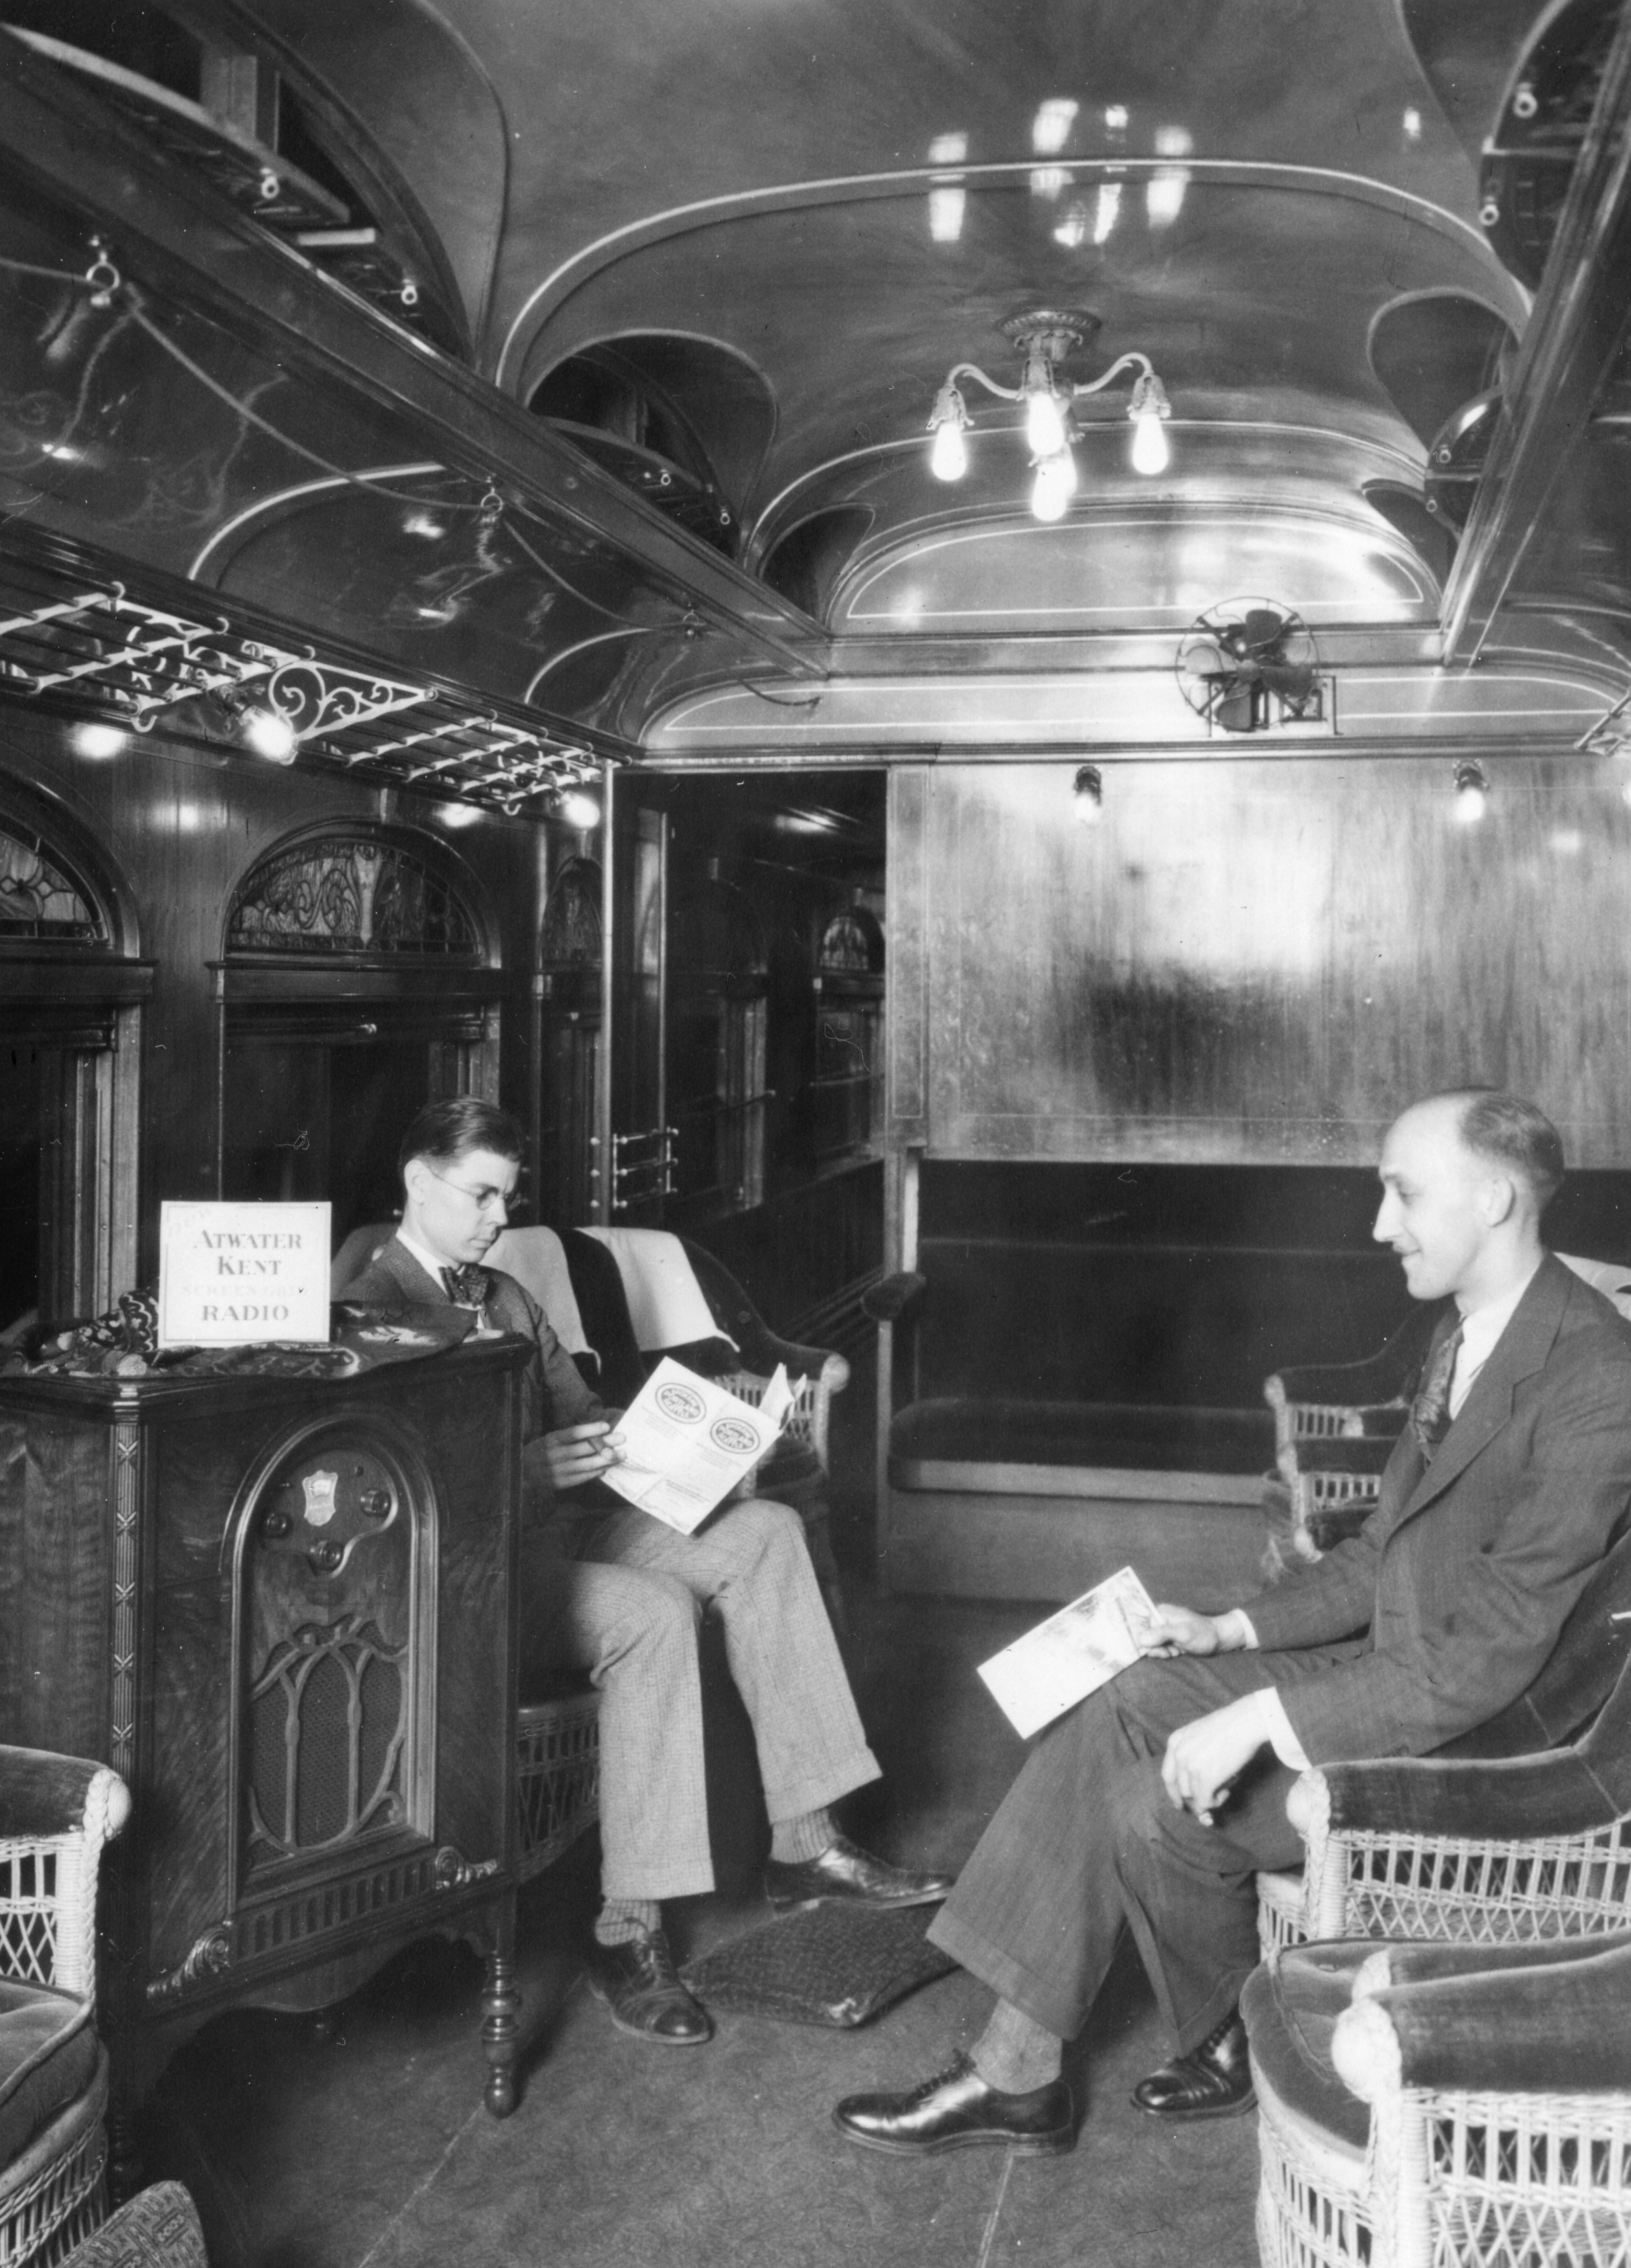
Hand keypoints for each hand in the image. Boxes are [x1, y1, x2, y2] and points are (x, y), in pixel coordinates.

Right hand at [543, 1421, 625, 1490]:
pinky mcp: (562, 1482)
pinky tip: (607, 1467)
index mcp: (552, 1440)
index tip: (606, 1426)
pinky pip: (583, 1477)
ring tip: (621, 1455)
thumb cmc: (538, 1453)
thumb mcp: (548, 1440)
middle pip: (585, 1448)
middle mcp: (556, 1454)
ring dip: (607, 1459)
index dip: (591, 1429)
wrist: (520, 1474)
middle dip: (606, 1443)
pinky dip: (596, 1472)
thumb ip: (567, 1437)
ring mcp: (560, 1470)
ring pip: (588, 1464)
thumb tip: (595, 1434)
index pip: (574, 1433)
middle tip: (623, 1438)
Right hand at [1140, 1604, 1227, 1656]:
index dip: (1149, 1642)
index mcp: (1160, 1612)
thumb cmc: (1203, 1635)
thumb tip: (1141, 1639)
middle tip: (1172, 1651)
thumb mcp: (1183, 1634)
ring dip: (1164, 1651)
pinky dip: (1168, 1652)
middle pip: (1146, 1638)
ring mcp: (1164, 1628)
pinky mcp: (1169, 1636)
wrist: (1219, 1639)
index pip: (1141, 1629)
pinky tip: (1178, 1651)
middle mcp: (1160, 1618)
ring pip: (1153, 1645)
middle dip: (1158, 1648)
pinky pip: (1160, 1647)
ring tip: (1177, 1650)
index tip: (1163, 1649)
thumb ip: (1162, 1634)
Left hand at [1161, 1695, 1271, 1822]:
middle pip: (1181, 1789)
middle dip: (1195, 1798)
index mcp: (1175, 1742)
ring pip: (1194, 1797)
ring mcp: (1191, 1767)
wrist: (1245, 1722)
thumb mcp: (1201, 1735)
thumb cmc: (1230, 1727)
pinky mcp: (1205, 1779)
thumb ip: (1195, 1757)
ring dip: (1210, 1796)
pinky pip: (1206, 1802)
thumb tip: (1197, 1788)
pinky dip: (1216, 1801)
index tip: (1180, 1804)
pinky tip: (1226, 1791)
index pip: (1168, 1775)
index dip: (1173, 1792)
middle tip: (1212, 1798)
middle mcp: (1179, 1754)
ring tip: (1226, 1784)